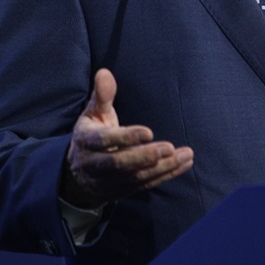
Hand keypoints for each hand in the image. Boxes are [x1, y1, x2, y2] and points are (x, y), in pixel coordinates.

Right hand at [60, 69, 193, 208]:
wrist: (79, 172)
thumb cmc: (92, 133)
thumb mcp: (93, 113)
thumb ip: (102, 95)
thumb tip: (104, 72)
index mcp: (85, 142)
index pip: (103, 141)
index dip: (126, 137)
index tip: (149, 132)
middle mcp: (93, 165)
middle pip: (119, 164)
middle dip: (145, 157)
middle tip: (169, 147)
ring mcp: (107, 182)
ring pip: (136, 177)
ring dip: (162, 167)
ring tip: (185, 155)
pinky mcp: (122, 192)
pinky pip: (146, 185)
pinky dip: (167, 175)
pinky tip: (185, 164)